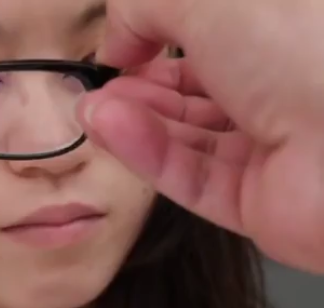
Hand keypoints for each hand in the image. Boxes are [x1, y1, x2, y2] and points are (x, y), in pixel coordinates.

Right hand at [75, 0, 323, 273]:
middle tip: (97, 83)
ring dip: (134, 118)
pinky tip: (112, 129)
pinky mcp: (258, 201)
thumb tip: (119, 34)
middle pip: (194, 89)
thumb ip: (147, 4)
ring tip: (92, 108)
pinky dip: (148, 153)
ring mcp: (272, 148)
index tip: (119, 41)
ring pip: (187, 135)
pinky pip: (192, 177)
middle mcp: (284, 86)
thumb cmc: (305, 50)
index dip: (159, 36)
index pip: (213, 35)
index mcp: (286, 31)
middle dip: (138, 83)